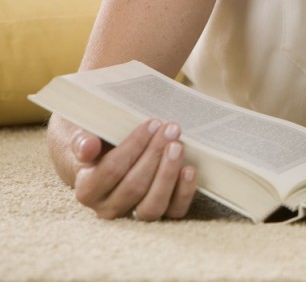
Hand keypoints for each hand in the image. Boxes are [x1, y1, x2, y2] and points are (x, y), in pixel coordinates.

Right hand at [71, 119, 196, 220]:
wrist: (108, 158)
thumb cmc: (99, 144)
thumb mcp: (84, 138)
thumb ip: (82, 141)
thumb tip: (87, 147)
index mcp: (87, 191)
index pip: (111, 170)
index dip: (134, 146)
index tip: (152, 123)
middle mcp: (107, 209)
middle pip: (134, 187)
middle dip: (155, 154)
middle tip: (170, 129)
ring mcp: (134, 215)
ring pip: (152, 205)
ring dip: (168, 174)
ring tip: (178, 146)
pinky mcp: (159, 214)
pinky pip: (174, 212)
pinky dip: (184, 192)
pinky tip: (189, 169)